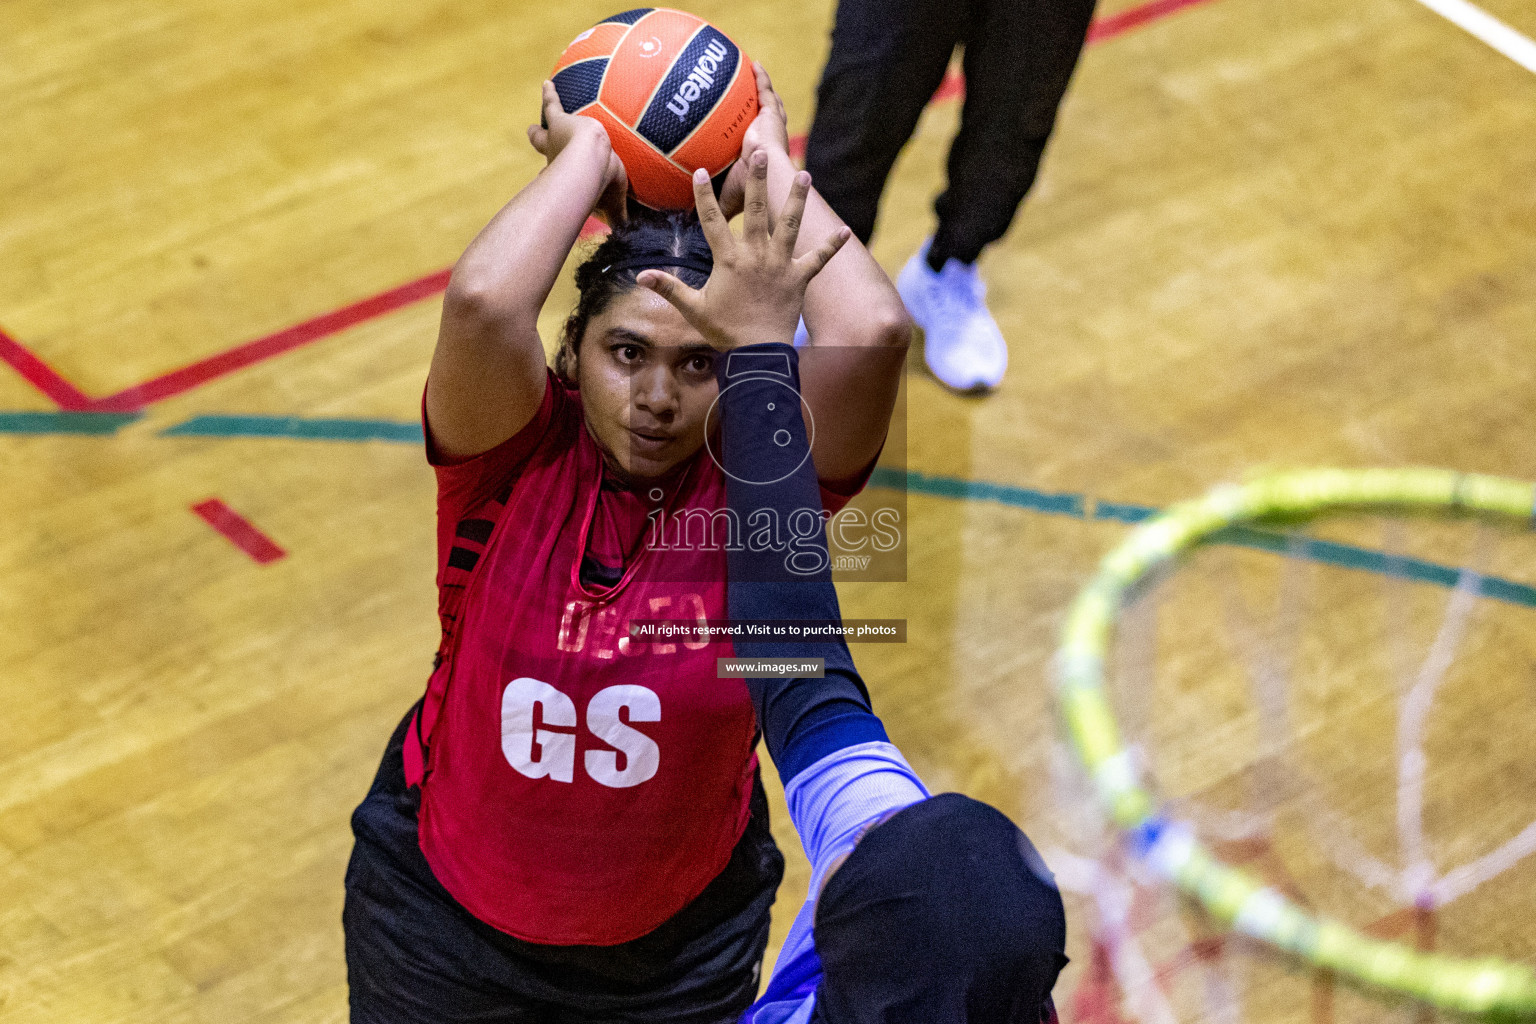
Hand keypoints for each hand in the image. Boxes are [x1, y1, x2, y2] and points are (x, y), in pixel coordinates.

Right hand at [527, 80, 627, 224]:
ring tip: (546, 92)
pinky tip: (547, 82)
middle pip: (544, 143)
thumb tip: (630, 237)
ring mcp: (557, 136)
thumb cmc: (600, 184)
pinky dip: (549, 93)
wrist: (590, 164)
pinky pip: (551, 103)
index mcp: (565, 171)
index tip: (544, 174)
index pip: (556, 171)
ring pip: (550, 120)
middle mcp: (555, 154)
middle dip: (539, 138)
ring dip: (548, 107)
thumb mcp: (612, 202)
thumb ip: (619, 217)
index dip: (551, 173)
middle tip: (533, 132)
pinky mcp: (560, 120)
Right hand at [637, 151, 849, 350]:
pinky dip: (832, 246)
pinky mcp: (799, 279)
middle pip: (756, 211)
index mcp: (729, 261)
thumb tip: (641, 277)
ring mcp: (780, 266)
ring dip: (798, 199)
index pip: (712, 221)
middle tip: (761, 153)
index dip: (703, 196)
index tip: (699, 171)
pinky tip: (846, 230)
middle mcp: (756, 256)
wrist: (758, 355)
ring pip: (791, 226)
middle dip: (758, 180)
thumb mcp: (693, 308)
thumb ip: (669, 288)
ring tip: (805, 174)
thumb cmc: (725, 332)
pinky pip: (819, 260)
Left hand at [719, 62, 788, 218]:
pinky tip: (754, 65)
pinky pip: (765, 93)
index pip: (756, 147)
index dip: (752, 138)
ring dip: (762, 89)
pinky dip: (761, 79)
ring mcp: (771, 128)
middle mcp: (769, 143)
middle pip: (766, 121)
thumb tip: (681, 222)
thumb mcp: (721, 200)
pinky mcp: (771, 118)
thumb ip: (704, 206)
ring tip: (754, 72)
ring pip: (769, 104)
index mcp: (760, 161)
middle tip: (752, 97)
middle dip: (761, 109)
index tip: (744, 133)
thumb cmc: (747, 196)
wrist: (765, 185)